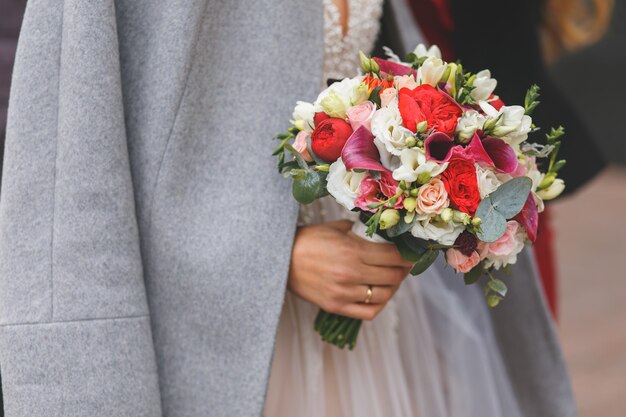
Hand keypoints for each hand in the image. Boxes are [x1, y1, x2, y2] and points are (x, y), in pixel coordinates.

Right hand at [288, 220, 413, 320]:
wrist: (280, 259)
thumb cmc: (308, 240)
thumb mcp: (336, 229)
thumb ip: (360, 233)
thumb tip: (381, 236)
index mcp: (353, 251)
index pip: (393, 256)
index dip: (407, 256)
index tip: (411, 254)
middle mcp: (351, 273)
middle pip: (393, 276)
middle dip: (403, 270)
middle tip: (404, 266)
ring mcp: (344, 293)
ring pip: (384, 295)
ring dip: (393, 287)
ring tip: (393, 280)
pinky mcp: (336, 306)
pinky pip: (369, 312)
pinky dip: (379, 304)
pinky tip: (379, 295)